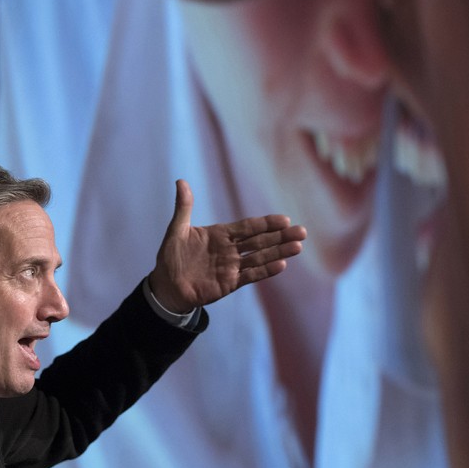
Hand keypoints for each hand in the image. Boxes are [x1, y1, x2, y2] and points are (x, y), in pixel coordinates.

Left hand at [147, 180, 306, 313]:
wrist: (166, 286)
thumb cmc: (171, 257)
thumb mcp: (176, 230)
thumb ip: (184, 207)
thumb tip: (181, 181)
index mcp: (220, 234)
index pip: (247, 227)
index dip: (265, 223)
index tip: (284, 219)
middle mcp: (230, 249)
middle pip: (260, 241)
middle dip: (281, 236)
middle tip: (302, 231)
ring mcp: (231, 267)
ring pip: (260, 257)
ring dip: (279, 252)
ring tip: (298, 247)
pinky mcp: (229, 283)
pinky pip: (251, 275)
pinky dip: (265, 270)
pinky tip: (282, 264)